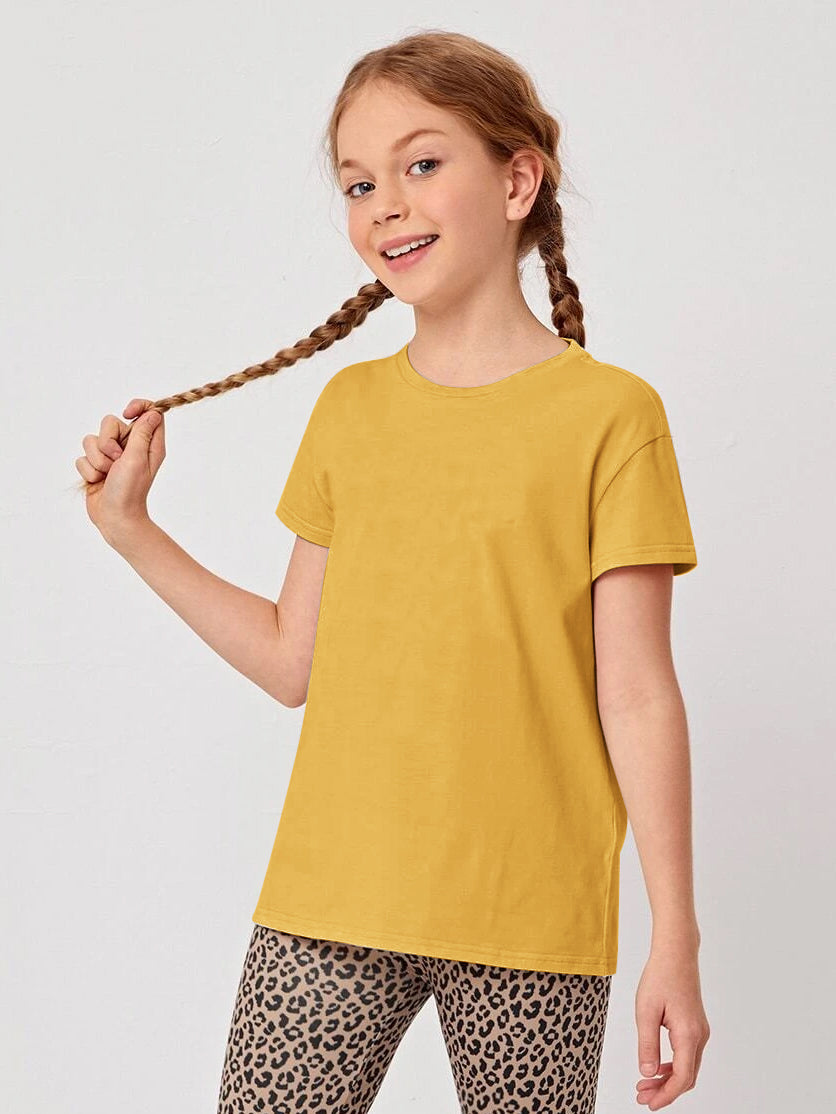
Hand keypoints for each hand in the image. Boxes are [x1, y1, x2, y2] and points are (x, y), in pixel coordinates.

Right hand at [75, 398, 165, 542]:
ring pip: (91, 439)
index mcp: (148, 443)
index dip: (137, 406)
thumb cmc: (130, 490)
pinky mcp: (95, 465)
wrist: (114, 517)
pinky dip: (89, 470)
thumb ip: (142, 433)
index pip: (147, 412)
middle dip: (107, 442)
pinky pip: (82, 456)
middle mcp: (131, 447)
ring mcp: (111, 456)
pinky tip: (98, 481)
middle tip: (116, 460)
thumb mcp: (138, 458)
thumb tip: (153, 412)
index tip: (126, 413)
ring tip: (107, 474)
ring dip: (97, 459)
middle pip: (110, 422)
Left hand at [634, 944, 709, 1108]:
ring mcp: (700, 1031)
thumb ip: (647, 1044)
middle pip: (686, 1077)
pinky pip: (687, 1054)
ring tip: (645, 1085)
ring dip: (668, 1079)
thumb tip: (647, 1073)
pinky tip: (656, 1067)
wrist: (676, 954)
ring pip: (687, 1067)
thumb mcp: (646, 1011)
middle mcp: (700, 1036)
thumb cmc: (660, 977)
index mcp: (688, 1034)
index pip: (681, 1078)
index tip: (648, 1104)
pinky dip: (672, 1065)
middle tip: (642, 1097)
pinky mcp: (695, 1025)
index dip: (666, 1095)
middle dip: (665, 1090)